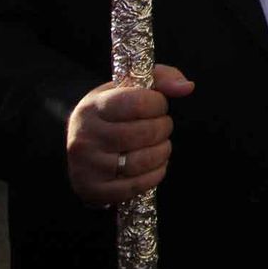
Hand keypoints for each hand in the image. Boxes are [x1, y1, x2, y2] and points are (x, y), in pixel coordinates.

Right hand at [65, 64, 193, 205]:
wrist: (80, 149)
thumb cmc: (112, 114)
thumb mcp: (128, 88)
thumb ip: (161, 78)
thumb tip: (187, 87)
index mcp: (93, 106)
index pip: (139, 103)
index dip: (159, 104)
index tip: (158, 106)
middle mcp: (85, 136)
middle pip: (145, 133)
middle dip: (163, 128)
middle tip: (161, 127)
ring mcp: (87, 166)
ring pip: (143, 161)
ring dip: (162, 152)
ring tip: (159, 145)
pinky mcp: (93, 190)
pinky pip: (136, 186)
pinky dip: (154, 175)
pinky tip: (154, 165)